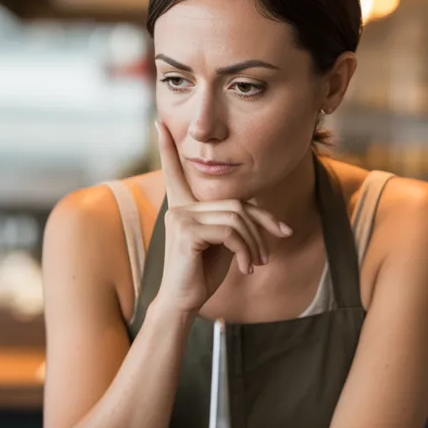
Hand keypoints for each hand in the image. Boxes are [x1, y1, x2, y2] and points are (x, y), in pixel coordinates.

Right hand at [154, 121, 290, 314]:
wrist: (185, 302)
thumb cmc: (202, 273)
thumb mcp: (224, 242)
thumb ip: (235, 221)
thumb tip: (262, 211)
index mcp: (183, 206)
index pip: (174, 171)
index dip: (168, 149)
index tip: (159, 125)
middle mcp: (179, 207)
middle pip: (236, 203)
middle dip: (261, 225)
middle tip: (269, 252)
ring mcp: (181, 217)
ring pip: (237, 217)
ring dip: (255, 243)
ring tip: (257, 263)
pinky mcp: (187, 232)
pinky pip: (231, 231)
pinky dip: (246, 250)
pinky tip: (245, 268)